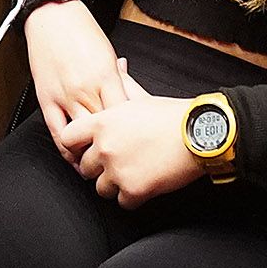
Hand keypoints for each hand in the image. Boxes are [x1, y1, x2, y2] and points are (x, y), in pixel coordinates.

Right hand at [24, 0, 130, 165]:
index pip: (124, 115)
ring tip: (101, 166)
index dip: (132, 134)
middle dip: (114, 147)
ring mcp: (65, 96)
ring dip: (92, 154)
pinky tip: (75, 158)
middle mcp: (86, 89)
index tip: (138, 145)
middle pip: (105, 130)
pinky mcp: (47, 99)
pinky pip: (57, 132)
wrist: (51, 15)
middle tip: (123, 161)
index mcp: (106, 77)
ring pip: (81, 136)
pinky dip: (67, 149)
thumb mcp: (108, 54)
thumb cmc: (82, 30)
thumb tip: (130, 97)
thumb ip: (118, 79)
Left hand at [64, 92, 201, 207]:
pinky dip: (133, 197)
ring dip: (114, 184)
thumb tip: (119, 65)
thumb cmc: (172, 115)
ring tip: (132, 172)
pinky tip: (144, 183)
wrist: (199, 135)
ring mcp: (118, 171)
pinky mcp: (134, 191)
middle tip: (118, 162)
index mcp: (101, 122)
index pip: (67, 138)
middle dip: (100, 166)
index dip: (77, 145)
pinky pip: (122, 202)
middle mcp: (104, 147)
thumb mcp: (141, 95)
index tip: (87, 148)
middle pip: (85, 167)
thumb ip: (122, 84)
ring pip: (101, 188)